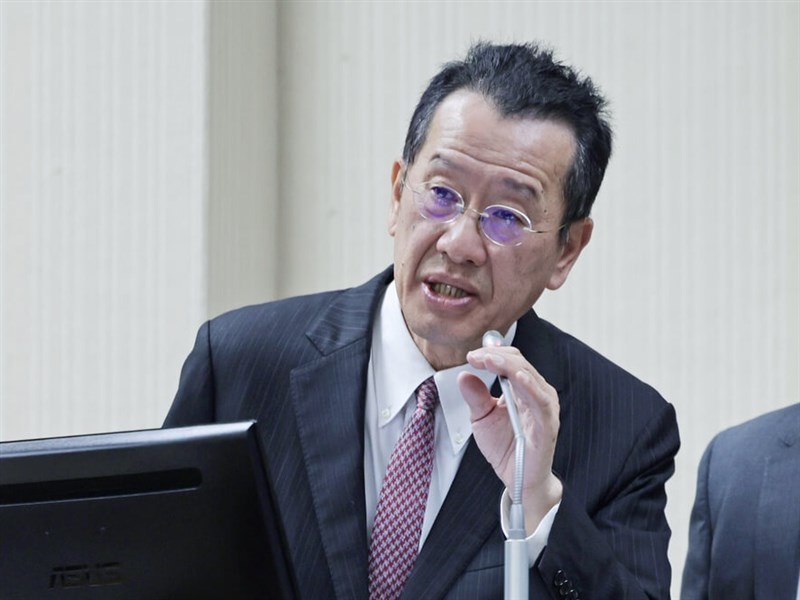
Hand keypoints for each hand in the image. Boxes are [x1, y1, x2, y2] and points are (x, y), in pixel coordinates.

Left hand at [458, 346, 562, 533]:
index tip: (470, 356)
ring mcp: (544, 408)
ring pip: (529, 376)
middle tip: (475, 356)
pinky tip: (518, 377)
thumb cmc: (505, 447)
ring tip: (490, 360)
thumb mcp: (482, 419)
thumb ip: (475, 397)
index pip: (510, 361)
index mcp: (522, 389)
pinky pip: (542, 402)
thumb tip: (463, 374)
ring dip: (508, 366)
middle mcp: (536, 393)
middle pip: (519, 363)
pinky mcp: (548, 425)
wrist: (518, 479)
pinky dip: (531, 386)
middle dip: (496, 356)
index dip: (491, 354)